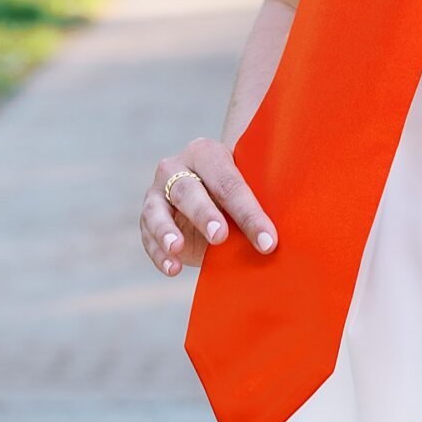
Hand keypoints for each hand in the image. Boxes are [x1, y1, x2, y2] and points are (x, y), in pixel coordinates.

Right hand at [139, 136, 277, 277]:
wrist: (211, 196)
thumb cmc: (235, 195)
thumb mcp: (247, 190)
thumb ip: (256, 205)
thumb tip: (274, 240)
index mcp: (207, 153)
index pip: (228, 182)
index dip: (248, 212)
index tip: (267, 241)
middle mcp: (176, 167)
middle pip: (188, 190)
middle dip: (205, 214)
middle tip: (220, 236)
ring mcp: (157, 192)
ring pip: (157, 210)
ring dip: (167, 231)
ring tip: (178, 248)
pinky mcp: (147, 218)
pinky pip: (148, 236)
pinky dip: (159, 253)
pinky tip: (173, 268)